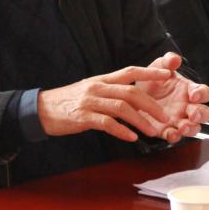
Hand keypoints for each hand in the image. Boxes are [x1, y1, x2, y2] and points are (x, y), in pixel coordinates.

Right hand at [36, 53, 208, 143]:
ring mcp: (90, 102)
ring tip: (153, 131)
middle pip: (131, 92)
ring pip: (122, 108)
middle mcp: (98, 87)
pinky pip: (107, 123)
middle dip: (151, 105)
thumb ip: (109, 92)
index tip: (168, 74)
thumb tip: (131, 99)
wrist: (40, 109)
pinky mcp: (83, 117)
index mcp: (102, 79)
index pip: (130, 71)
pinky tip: (132, 137)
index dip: (150, 72)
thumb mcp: (89, 90)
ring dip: (141, 120)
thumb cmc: (67, 102)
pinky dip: (122, 131)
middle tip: (165, 117)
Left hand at [136, 52, 208, 143]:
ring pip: (193, 128)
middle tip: (193, 114)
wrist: (135, 95)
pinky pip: (174, 136)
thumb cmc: (152, 81)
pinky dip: (174, 137)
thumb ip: (168, 61)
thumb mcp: (158, 66)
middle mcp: (187, 107)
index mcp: (189, 90)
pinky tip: (170, 134)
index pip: (203, 92)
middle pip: (204, 113)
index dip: (202, 94)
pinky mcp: (167, 130)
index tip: (194, 95)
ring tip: (183, 127)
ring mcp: (179, 120)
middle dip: (201, 114)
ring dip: (191, 128)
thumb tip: (175, 59)